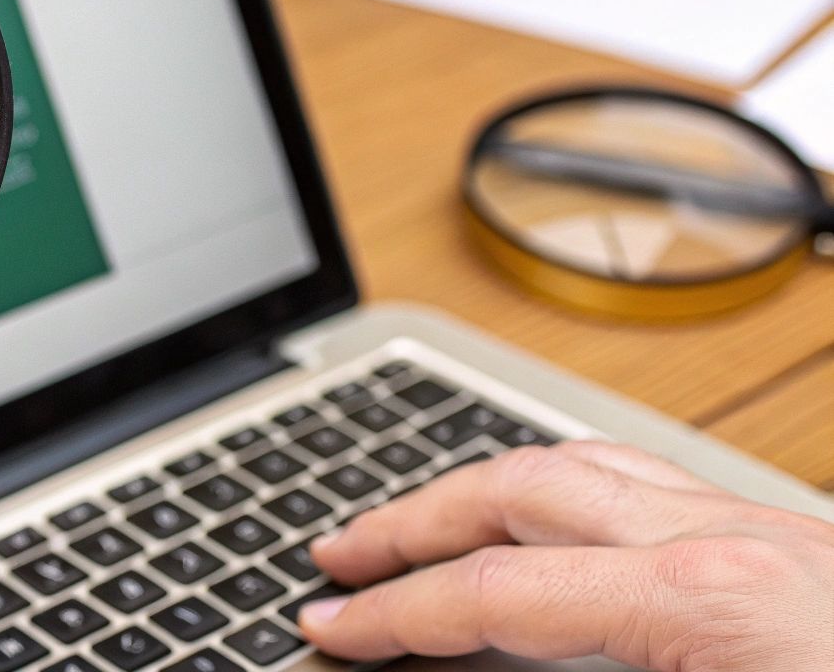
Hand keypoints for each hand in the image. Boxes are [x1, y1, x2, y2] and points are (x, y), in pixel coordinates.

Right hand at [299, 441, 833, 669]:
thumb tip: (480, 669)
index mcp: (705, 603)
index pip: (497, 595)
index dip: (395, 616)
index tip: (328, 630)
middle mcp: (727, 541)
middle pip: (522, 491)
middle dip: (413, 518)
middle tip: (337, 552)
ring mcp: (762, 529)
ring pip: (583, 465)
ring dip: (481, 488)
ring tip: (420, 521)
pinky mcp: (791, 544)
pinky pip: (644, 484)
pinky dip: (563, 493)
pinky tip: (550, 525)